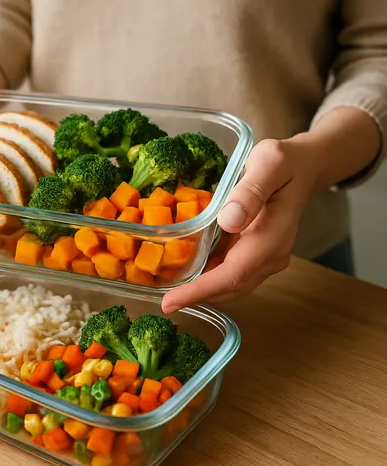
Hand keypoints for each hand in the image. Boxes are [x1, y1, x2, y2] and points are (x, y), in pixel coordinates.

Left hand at [161, 138, 317, 312]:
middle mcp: (271, 256)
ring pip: (230, 285)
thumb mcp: (269, 163)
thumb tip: (229, 220)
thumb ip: (250, 191)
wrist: (303, 167)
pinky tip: (186, 270)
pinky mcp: (257, 255)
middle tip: (161, 300)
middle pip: (230, 288)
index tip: (171, 302)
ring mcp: (266, 258)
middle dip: (195, 297)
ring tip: (168, 288)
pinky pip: (230, 273)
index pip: (233, 275)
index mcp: (272, 238)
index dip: (200, 291)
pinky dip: (208, 277)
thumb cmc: (284, 162)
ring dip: (201, 290)